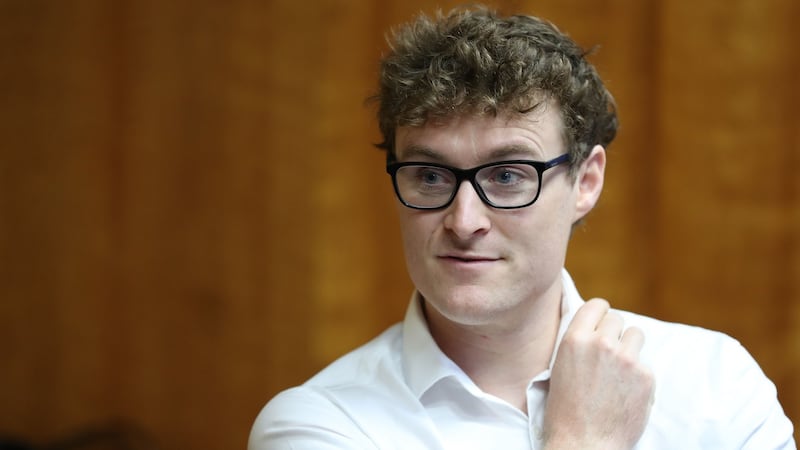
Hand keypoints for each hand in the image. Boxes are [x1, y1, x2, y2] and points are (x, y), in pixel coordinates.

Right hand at [542, 298, 653, 449]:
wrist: (584, 443)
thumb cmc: (565, 411)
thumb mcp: (558, 368)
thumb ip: (576, 344)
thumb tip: (591, 327)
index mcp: (575, 339)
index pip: (597, 305)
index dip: (600, 313)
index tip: (601, 322)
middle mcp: (602, 344)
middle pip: (617, 319)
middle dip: (614, 333)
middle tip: (608, 353)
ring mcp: (627, 359)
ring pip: (637, 335)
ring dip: (630, 347)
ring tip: (619, 369)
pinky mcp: (646, 376)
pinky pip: (645, 364)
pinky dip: (638, 376)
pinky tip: (625, 392)